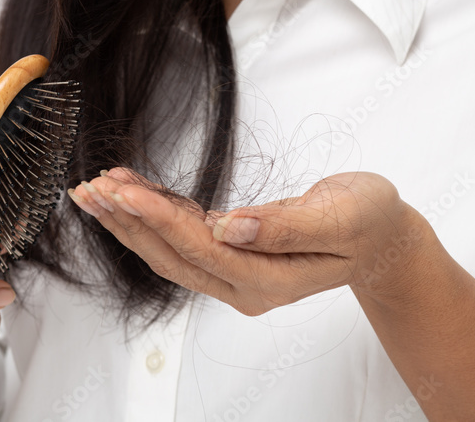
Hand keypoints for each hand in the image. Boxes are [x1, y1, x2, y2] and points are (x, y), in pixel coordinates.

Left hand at [69, 169, 424, 315]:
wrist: (384, 239)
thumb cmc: (370, 222)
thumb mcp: (342, 217)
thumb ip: (285, 225)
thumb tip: (230, 226)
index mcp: (270, 279)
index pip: (200, 249)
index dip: (158, 218)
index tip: (123, 190)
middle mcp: (245, 285)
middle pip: (172, 256)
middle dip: (127, 222)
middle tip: (90, 190)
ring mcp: (236, 275)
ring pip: (169, 251)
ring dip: (130, 221)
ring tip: (96, 190)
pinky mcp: (232, 256)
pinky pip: (183, 239)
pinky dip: (153, 215)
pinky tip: (130, 193)